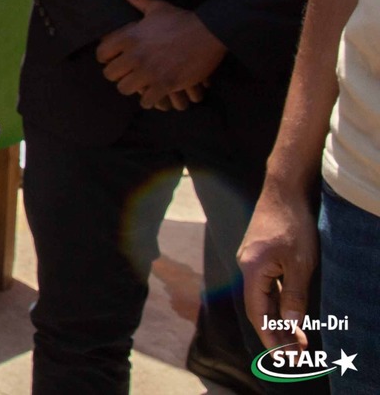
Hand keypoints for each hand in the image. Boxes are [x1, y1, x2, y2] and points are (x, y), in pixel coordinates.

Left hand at [95, 0, 225, 106]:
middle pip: (110, 75)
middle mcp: (135, 55)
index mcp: (129, 37)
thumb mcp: (155, 7)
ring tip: (140, 84)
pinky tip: (154, 93)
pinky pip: (146, 100)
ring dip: (132, 88)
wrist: (209, 32)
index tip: (114, 59)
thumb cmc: (181, 19)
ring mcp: (149, 71)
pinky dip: (149, 100)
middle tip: (128, 74)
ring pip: (125, 89)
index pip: (101, 54)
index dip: (106, 58)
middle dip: (118, 75)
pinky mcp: (166, 84)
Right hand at [240, 181, 317, 349]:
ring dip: (278, 320)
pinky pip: (265, 286)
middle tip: (295, 356)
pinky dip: (277, 303)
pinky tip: (289, 314)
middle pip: (258, 308)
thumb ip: (293, 295)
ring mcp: (250, 260)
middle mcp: (246, 266)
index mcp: (251, 270)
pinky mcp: (258, 255)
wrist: (283, 190)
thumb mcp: (300, 263)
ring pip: (262, 298)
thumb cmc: (293, 224)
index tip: (284, 357)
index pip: (258, 313)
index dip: (270, 337)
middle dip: (275, 334)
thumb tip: (291, 325)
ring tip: (296, 341)